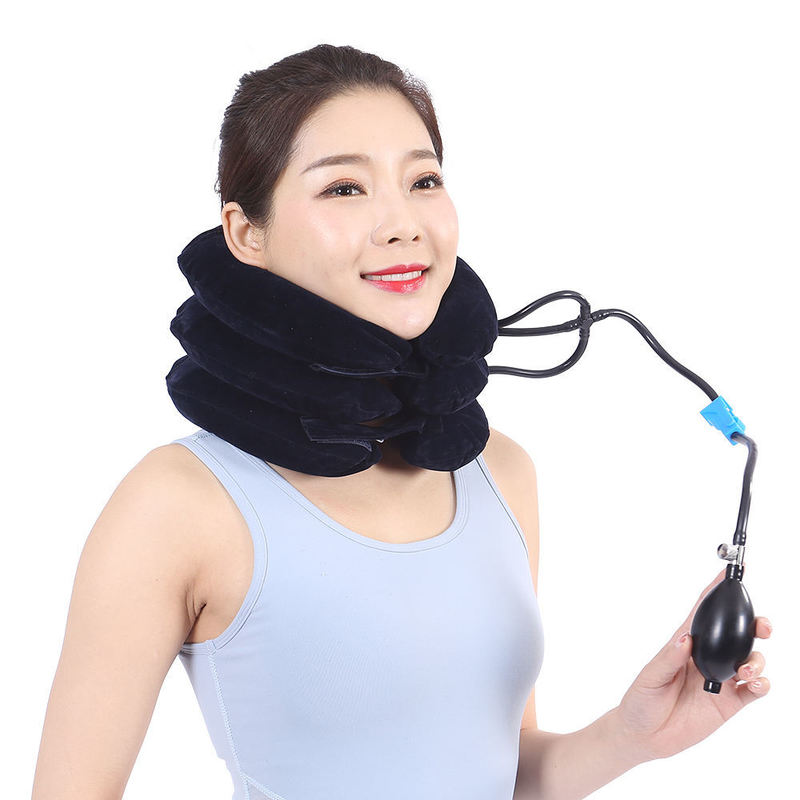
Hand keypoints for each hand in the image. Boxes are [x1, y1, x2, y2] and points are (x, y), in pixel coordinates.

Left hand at [611, 567, 771, 763]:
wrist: (644, 736)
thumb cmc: (641, 700)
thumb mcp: (650, 677)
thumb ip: (669, 658)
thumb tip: (686, 639)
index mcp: (685, 643)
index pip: (703, 612)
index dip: (716, 591)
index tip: (730, 573)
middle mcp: (707, 657)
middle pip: (737, 634)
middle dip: (755, 625)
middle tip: (762, 627)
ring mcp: (721, 678)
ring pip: (751, 659)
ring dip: (757, 659)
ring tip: (746, 670)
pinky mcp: (729, 702)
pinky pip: (754, 690)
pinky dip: (761, 684)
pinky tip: (754, 684)